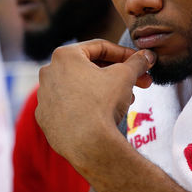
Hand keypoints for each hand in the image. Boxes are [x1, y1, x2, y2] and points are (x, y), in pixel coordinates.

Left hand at [35, 39, 155, 163]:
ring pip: (80, 87)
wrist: (88, 144)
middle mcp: (49, 72)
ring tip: (126, 100)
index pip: (99, 48)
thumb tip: (147, 56)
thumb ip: (136, 62)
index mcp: (65, 56)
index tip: (138, 61)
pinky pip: (70, 106)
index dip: (124, 54)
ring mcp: (44, 96)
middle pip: (90, 68)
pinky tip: (105, 115)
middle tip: (138, 82)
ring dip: (104, 90)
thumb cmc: (103, 103)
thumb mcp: (126, 76)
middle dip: (117, 75)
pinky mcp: (45, 118)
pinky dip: (87, 107)